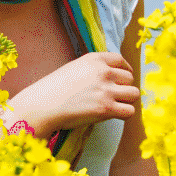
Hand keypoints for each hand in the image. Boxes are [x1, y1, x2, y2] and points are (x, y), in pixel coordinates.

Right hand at [8, 52, 138, 134]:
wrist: (42, 105)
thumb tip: (110, 77)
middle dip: (123, 88)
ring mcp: (106, 90)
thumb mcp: (74, 68)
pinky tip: (114, 115)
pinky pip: (129, 111)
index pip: (120, 60)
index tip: (123, 78)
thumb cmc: (53, 90)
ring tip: (114, 106)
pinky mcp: (106, 109)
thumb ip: (93, 70)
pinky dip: (124, 114)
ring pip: (133, 94)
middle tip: (113, 97)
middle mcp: (103, 72)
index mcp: (94, 60)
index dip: (125, 70)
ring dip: (126, 101)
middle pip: (130, 79)